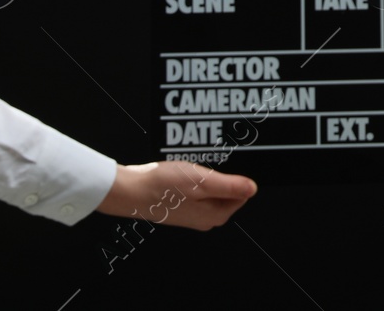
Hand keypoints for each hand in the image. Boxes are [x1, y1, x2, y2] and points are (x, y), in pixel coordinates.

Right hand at [95, 161, 256, 229]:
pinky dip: (193, 177)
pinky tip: (184, 169)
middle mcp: (205, 218)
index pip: (241, 195)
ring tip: (193, 165)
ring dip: (205, 174)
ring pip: (210, 188)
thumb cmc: (162, 187)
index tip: (227, 165)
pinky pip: (196, 188)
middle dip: (220, 174)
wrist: (130, 190)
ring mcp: (192, 212)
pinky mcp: (181, 204)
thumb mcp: (202, 181)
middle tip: (206, 164)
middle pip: (226, 191)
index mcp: (214, 216)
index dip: (237, 176)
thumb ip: (230, 186)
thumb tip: (253, 189)